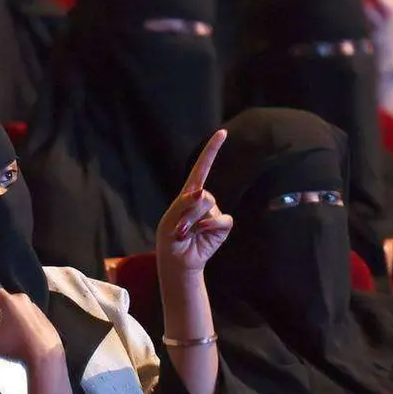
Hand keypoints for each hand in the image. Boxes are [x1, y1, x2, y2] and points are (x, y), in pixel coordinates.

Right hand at [0, 277, 62, 365]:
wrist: (45, 357)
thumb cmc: (17, 348)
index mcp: (7, 302)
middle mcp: (21, 300)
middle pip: (3, 295)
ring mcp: (33, 307)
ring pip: (16, 303)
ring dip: (8, 309)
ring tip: (3, 324)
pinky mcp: (41, 315)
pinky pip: (26, 311)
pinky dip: (19, 317)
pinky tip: (17, 331)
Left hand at [157, 130, 232, 273]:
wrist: (177, 261)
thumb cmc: (169, 239)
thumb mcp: (169, 220)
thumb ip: (184, 204)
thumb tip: (203, 193)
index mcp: (188, 194)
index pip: (201, 168)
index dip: (212, 150)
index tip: (222, 133)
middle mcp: (204, 201)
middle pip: (203, 194)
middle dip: (189, 211)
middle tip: (179, 228)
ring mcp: (214, 212)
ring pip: (209, 206)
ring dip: (193, 220)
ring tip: (185, 233)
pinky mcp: (222, 226)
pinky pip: (222, 220)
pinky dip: (209, 226)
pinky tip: (199, 234)